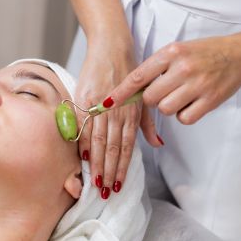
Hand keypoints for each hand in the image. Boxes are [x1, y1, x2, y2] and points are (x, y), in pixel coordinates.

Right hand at [75, 36, 159, 197]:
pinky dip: (82, 141)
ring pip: (99, 140)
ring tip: (94, 183)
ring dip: (97, 163)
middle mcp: (117, 112)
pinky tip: (82, 158)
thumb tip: (157, 145)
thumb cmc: (129, 73)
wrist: (112, 47)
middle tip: (105, 193)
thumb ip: (147, 123)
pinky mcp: (85, 98)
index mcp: (130, 114)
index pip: (126, 148)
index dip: (122, 169)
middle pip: (112, 148)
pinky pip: (83, 124)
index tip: (118, 186)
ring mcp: (100, 106)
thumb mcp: (143, 97)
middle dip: (109, 173)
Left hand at [105, 34, 240, 123]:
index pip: (138, 76)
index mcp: (171, 53)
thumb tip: (130, 90)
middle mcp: (183, 68)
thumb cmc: (201, 54)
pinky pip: (183, 119)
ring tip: (180, 94)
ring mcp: (197, 85)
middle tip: (163, 91)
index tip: (106, 104)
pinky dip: (184, 114)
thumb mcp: (175, 52)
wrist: (237, 55)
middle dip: (151, 99)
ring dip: (168, 107)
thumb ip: (154, 68)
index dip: (120, 93)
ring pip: (165, 109)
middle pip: (150, 98)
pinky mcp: (210, 101)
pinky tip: (191, 102)